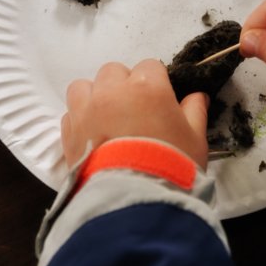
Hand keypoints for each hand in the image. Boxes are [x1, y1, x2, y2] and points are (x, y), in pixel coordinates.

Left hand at [61, 59, 208, 169]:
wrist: (135, 198)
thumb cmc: (172, 163)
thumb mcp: (195, 138)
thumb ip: (195, 111)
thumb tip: (197, 96)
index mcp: (148, 86)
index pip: (150, 66)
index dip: (157, 82)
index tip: (160, 100)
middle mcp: (113, 91)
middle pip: (114, 71)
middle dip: (124, 84)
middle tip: (135, 110)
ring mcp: (86, 109)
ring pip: (84, 86)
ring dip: (96, 95)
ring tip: (108, 118)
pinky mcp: (68, 132)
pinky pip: (70, 113)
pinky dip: (80, 118)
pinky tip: (94, 135)